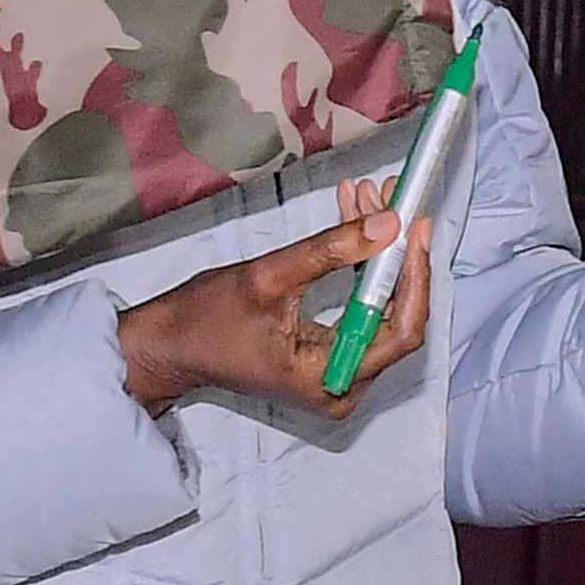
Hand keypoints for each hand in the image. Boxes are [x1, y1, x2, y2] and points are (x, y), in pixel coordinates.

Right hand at [118, 178, 430, 418]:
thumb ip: (329, 251)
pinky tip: (353, 221)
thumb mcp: (268, 277)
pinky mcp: (326, 358)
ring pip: (378, 309)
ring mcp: (335, 375)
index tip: (415, 226)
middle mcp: (342, 386)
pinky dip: (358, 269)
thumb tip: (387, 225)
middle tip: (388, 199)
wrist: (169, 346)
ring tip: (366, 198)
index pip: (401, 330)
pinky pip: (358, 311)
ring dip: (374, 254)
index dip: (414, 276)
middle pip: (395, 317)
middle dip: (391, 254)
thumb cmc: (206, 320)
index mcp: (331, 378)